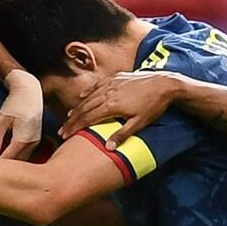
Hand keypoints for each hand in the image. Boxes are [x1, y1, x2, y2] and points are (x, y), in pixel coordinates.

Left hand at [0, 70, 42, 158]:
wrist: (30, 92)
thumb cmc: (14, 104)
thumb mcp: (0, 121)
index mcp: (22, 141)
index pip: (7, 160)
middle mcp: (32, 145)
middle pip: (16, 163)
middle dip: (2, 167)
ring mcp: (36, 143)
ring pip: (22, 160)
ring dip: (10, 163)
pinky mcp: (36, 140)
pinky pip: (25, 154)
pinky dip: (15, 156)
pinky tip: (5, 154)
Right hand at [59, 71, 181, 148]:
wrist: (164, 83)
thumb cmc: (153, 105)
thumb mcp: (139, 123)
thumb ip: (122, 134)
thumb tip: (107, 147)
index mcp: (111, 106)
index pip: (88, 119)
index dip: (75, 128)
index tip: (66, 135)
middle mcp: (107, 94)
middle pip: (84, 109)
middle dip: (72, 120)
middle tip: (62, 130)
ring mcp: (111, 84)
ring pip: (89, 98)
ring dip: (78, 108)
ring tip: (69, 117)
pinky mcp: (116, 78)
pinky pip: (97, 86)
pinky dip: (88, 92)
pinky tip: (82, 97)